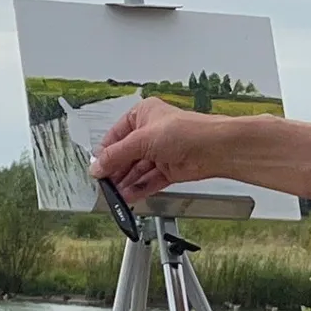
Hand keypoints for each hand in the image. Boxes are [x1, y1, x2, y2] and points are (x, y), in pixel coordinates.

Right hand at [89, 100, 225, 201]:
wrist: (214, 148)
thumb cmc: (186, 131)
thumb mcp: (141, 140)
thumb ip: (116, 155)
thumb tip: (98, 165)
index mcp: (142, 115)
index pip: (116, 136)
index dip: (106, 152)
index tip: (96, 168)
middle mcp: (151, 133)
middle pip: (126, 155)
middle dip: (115, 170)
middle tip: (104, 184)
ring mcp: (160, 152)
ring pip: (137, 169)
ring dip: (126, 182)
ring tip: (114, 193)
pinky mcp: (169, 169)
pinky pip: (149, 180)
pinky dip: (139, 188)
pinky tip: (129, 195)